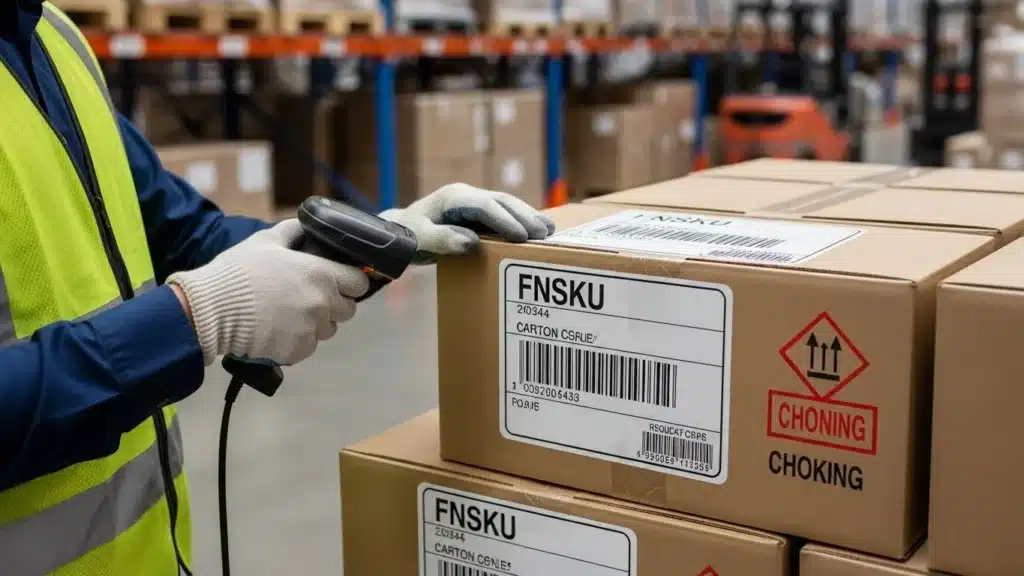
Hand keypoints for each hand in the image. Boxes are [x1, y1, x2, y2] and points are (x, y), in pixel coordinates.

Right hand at [167, 220, 368, 365]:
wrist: (210, 311)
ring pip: (328, 329)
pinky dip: (298, 340)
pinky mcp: (298, 352)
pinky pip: (308, 346)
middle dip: (333, 304)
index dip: (350, 281)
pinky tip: (277, 330)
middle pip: (347, 309)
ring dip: (316, 323)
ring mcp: (312, 331)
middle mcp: (323, 304)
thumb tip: (309, 227)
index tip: (337, 281)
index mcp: (322, 275)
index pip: (359, 283)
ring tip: (288, 314)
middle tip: (306, 297)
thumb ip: (294, 232)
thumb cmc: (239, 272)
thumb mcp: (266, 241)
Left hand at [379, 183, 555, 262]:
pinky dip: (521, 221)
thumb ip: (442, 240)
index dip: (505, 220)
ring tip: (549, 230)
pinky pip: (503, 214)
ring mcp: (472, 203)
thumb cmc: (406, 236)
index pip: (485, 206)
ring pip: (506, 205)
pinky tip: (537, 230)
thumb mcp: (418, 240)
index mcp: (453, 198)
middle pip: (501, 202)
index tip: (523, 236)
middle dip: (525, 216)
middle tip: (545, 234)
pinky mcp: (476, 214)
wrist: (397, 232)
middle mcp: (466, 195)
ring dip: (528, 216)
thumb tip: (470, 243)